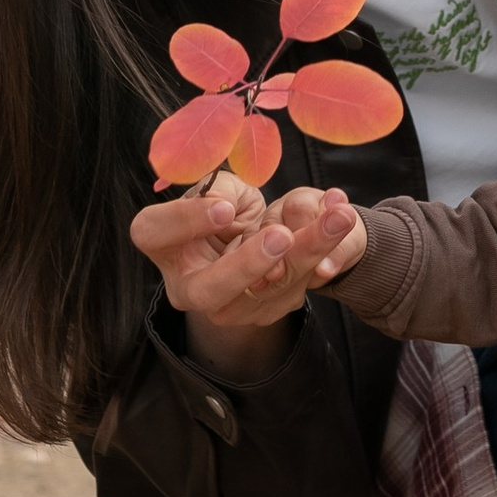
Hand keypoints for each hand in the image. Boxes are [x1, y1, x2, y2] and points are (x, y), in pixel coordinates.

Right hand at [130, 177, 367, 342]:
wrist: (256, 233)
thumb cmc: (225, 204)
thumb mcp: (217, 186)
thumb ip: (216, 189)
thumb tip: (221, 209)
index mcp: (162, 244)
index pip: (156, 233)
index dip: (186, 220)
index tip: (222, 207)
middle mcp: (187, 285)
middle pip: (208, 289)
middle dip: (247, 264)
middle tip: (279, 236)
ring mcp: (227, 306)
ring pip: (266, 289)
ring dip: (305, 251)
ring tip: (335, 218)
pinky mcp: (265, 311)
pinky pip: (296, 287)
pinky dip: (324, 254)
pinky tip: (341, 224)